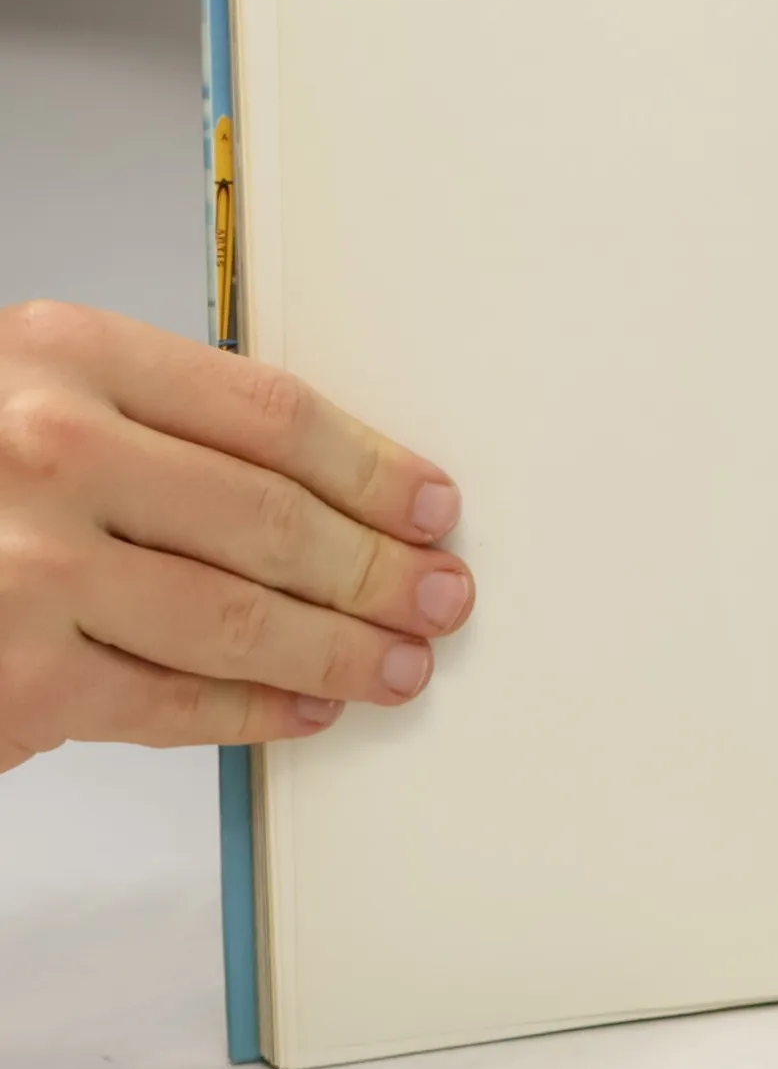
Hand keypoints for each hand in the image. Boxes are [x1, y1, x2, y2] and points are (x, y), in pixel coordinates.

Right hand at [0, 301, 473, 774]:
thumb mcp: (33, 392)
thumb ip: (157, 418)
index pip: (276, 416)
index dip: (375, 468)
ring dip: (342, 648)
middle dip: (380, 569)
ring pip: (240, 619)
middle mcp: (50, 453)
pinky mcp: (15, 682)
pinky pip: (170, 702)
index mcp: (68, 357)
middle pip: (275, 521)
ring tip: (401, 662)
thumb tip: (326, 484)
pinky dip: (255, 712)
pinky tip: (306, 708)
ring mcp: (27, 571)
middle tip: (442, 595)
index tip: (433, 505)